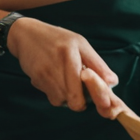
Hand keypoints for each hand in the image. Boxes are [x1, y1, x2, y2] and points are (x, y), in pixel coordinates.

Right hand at [7, 19, 121, 115]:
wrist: (26, 35)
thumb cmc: (57, 39)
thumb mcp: (80, 44)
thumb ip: (97, 64)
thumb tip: (113, 82)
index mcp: (71, 54)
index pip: (86, 86)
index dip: (97, 99)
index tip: (102, 104)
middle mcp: (57, 65)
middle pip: (74, 101)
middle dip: (80, 100)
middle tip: (81, 91)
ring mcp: (45, 74)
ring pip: (62, 101)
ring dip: (67, 97)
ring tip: (66, 81)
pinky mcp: (36, 80)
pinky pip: (51, 97)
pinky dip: (56, 93)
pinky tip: (54, 79)